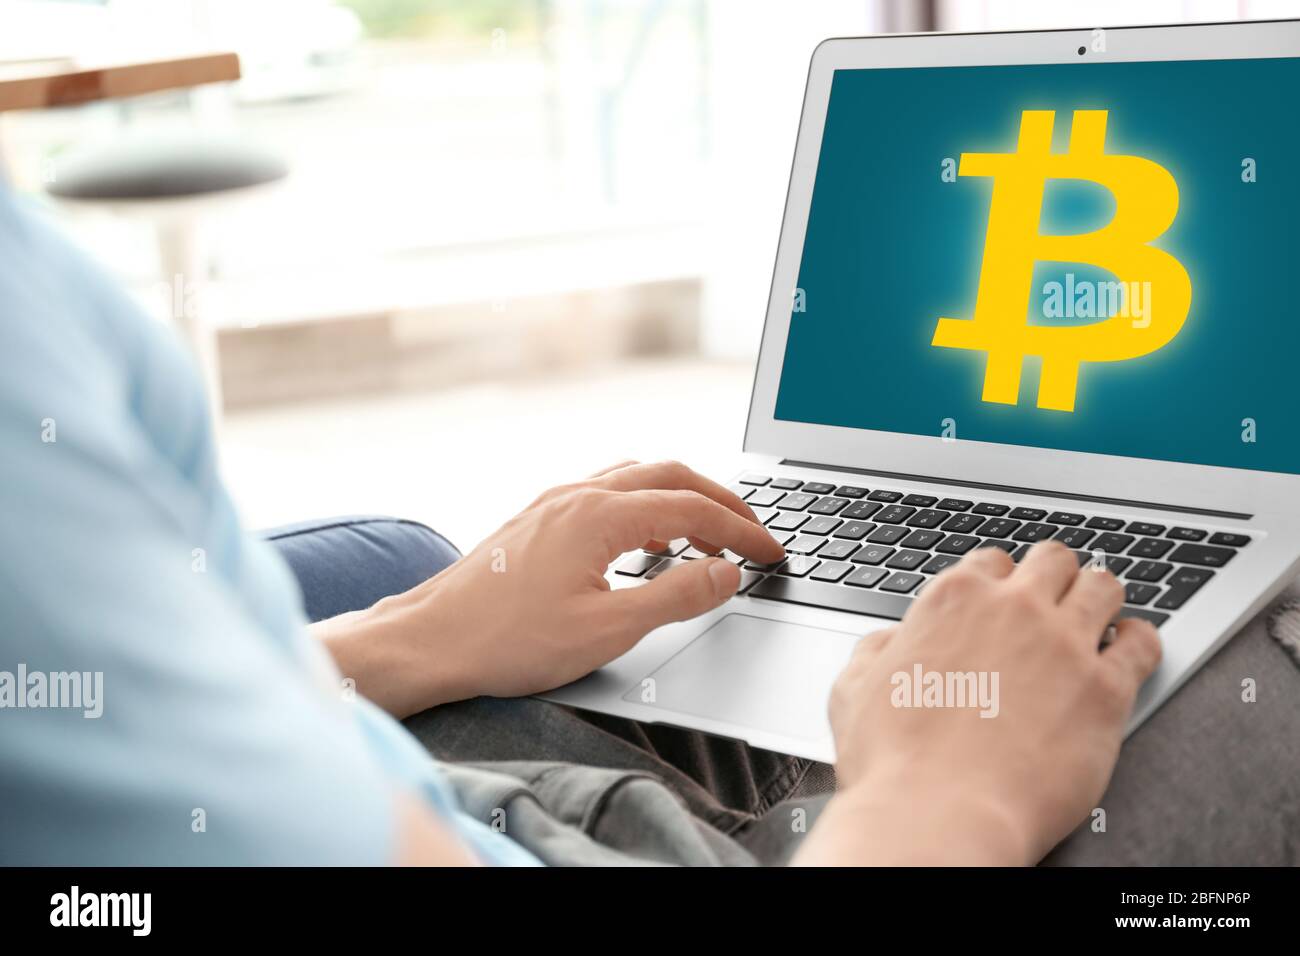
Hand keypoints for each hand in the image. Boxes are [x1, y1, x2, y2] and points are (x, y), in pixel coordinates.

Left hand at [316, 461, 784, 716]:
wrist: (430, 640)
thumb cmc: (507, 640)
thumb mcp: (606, 630)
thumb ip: (675, 597)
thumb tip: (727, 573)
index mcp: (599, 515)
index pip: (693, 507)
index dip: (741, 529)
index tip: (771, 553)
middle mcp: (577, 495)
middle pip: (670, 475)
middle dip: (720, 501)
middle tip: (752, 534)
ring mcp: (554, 502)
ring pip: (637, 479)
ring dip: (681, 499)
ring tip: (708, 538)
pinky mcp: (539, 518)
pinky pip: (608, 493)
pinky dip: (646, 508)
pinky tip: (648, 544)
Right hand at [798, 541, 1161, 865]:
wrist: (937, 815)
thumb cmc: (893, 763)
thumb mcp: (855, 689)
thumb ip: (877, 652)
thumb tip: (887, 643)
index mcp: (953, 601)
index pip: (992, 561)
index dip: (1000, 581)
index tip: (1005, 600)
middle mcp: (1013, 609)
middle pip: (1054, 561)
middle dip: (1056, 576)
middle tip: (1056, 599)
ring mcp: (1064, 645)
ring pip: (1103, 587)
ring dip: (1100, 599)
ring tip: (1100, 617)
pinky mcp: (1106, 691)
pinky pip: (1142, 644)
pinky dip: (1140, 641)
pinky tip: (1131, 648)